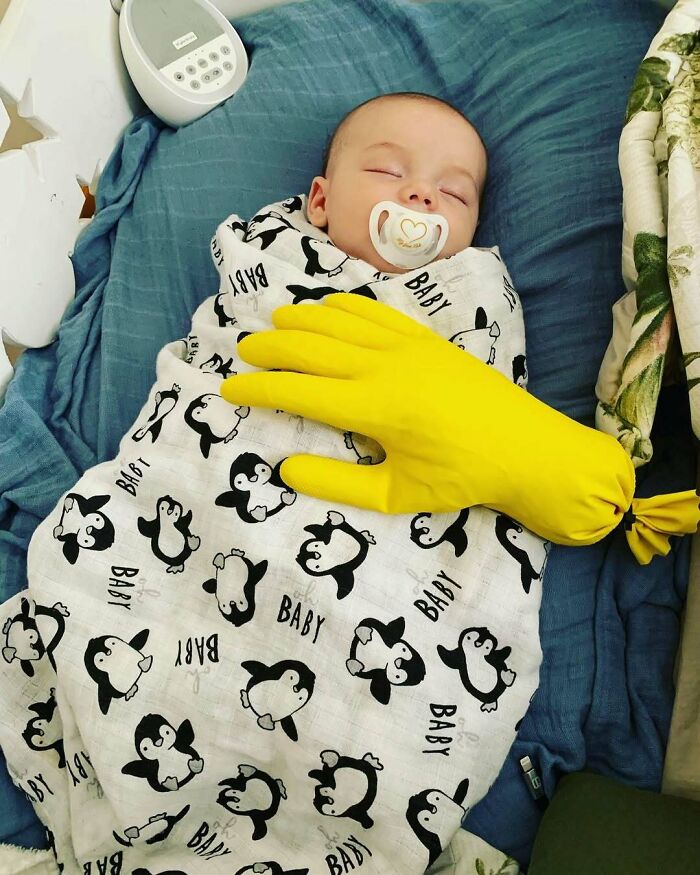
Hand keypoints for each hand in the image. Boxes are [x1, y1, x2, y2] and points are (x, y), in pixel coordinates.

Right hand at [220, 293, 636, 545]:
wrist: (524, 448)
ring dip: (302, 319)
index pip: (298, 393)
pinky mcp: (426, 340)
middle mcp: (382, 368)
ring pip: (339, 322)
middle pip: (310, 348)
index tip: (231, 388)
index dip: (259, 389)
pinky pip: (376, 313)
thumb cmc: (460, 478)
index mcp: (372, 409)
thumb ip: (337, 484)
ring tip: (273, 321)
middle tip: (243, 350)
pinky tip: (327, 305)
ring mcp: (406, 348)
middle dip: (270, 348)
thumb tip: (286, 468)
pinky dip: (344, 307)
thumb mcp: (396, 496)